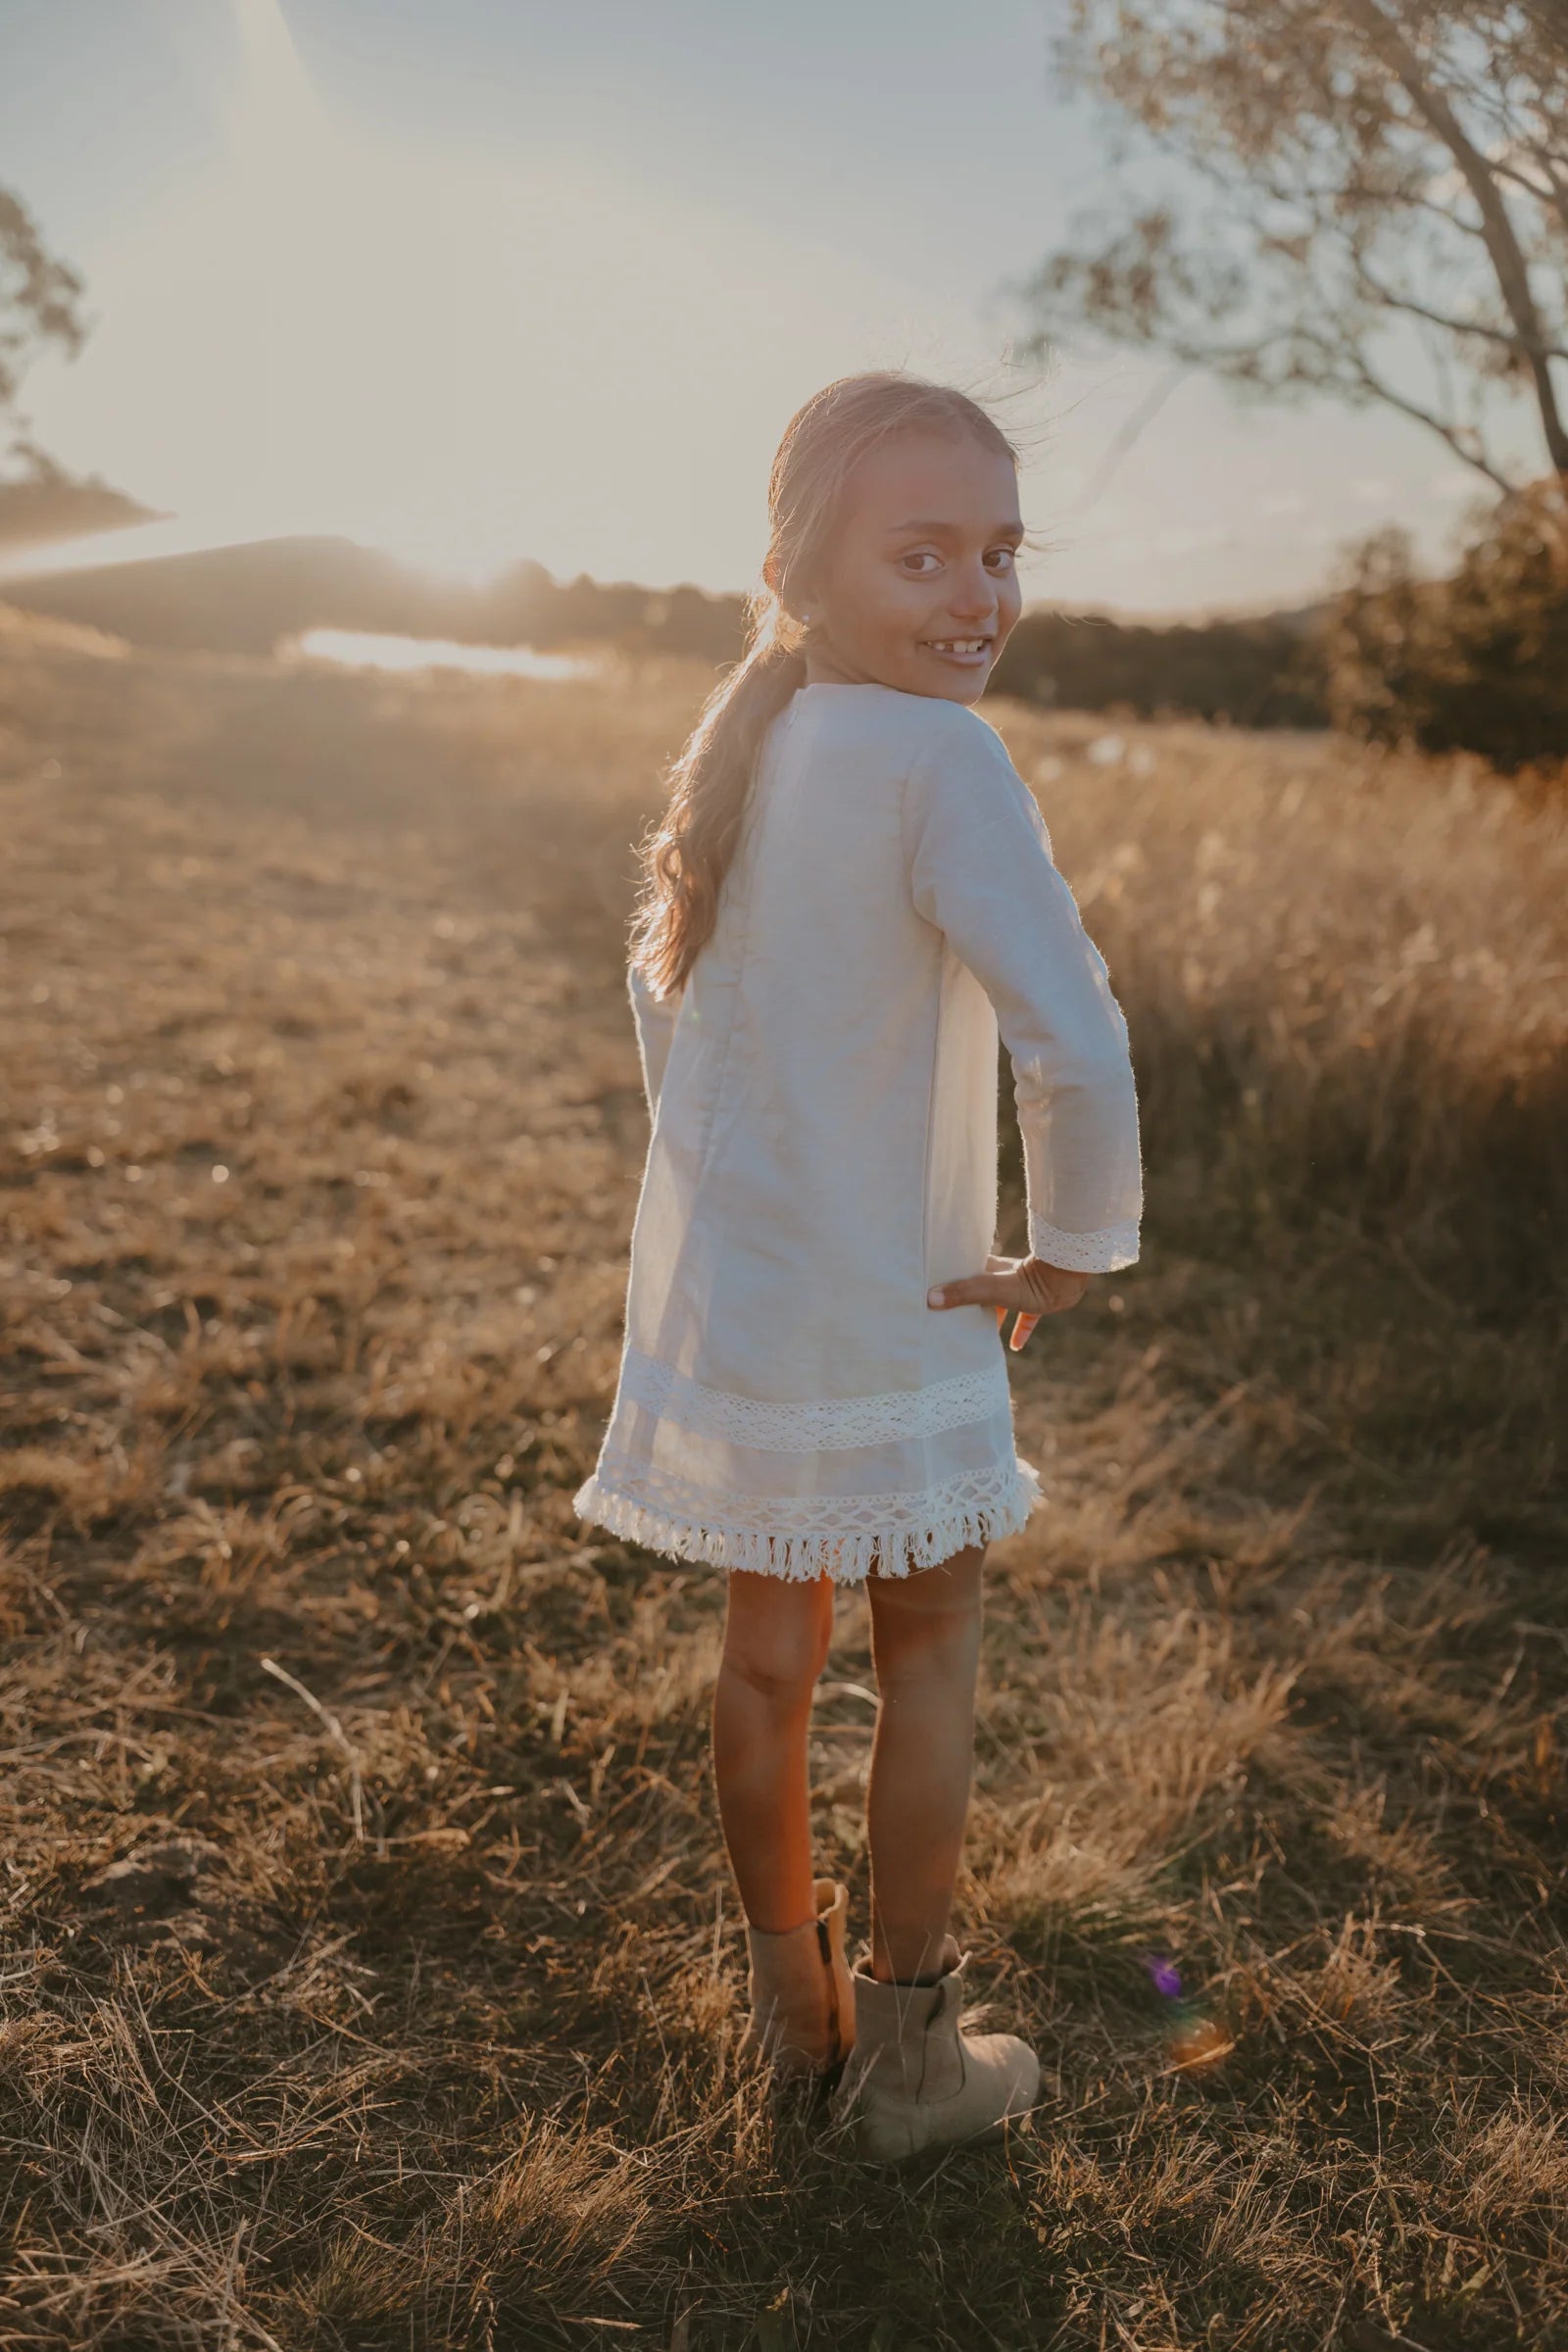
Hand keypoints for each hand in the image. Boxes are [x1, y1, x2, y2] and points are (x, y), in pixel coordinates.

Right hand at [927, 1253, 1090, 1351]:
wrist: (1066, 1279)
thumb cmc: (1028, 1280)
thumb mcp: (990, 1289)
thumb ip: (963, 1293)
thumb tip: (931, 1298)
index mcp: (987, 1268)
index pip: (962, 1273)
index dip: (948, 1282)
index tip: (933, 1294)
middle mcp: (1001, 1276)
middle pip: (978, 1292)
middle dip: (968, 1306)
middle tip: (954, 1322)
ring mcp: (1019, 1289)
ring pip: (1000, 1306)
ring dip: (993, 1320)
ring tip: (979, 1336)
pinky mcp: (1036, 1301)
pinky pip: (1025, 1318)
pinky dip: (1019, 1331)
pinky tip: (1015, 1347)